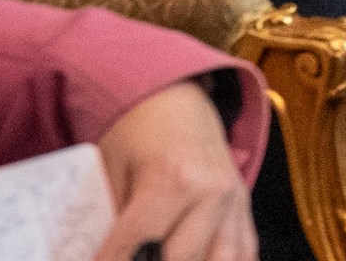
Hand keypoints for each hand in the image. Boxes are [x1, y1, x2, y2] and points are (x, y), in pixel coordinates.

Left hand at [93, 80, 255, 260]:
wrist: (176, 101)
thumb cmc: (137, 132)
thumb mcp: (111, 171)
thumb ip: (110, 221)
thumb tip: (99, 255)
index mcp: (173, 179)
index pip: (135, 247)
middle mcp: (211, 194)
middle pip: (180, 260)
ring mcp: (235, 203)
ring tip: (162, 258)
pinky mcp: (245, 209)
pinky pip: (245, 253)